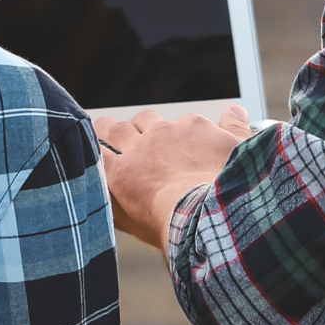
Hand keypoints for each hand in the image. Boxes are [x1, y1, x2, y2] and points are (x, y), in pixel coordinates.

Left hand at [96, 105, 253, 250]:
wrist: (208, 213)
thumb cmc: (230, 190)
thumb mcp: (242, 153)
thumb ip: (236, 130)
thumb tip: (237, 111)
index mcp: (194, 128)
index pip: (181, 124)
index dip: (176, 134)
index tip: (174, 143)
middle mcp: (164, 133)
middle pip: (145, 120)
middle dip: (138, 124)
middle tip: (132, 130)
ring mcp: (139, 150)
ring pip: (116, 129)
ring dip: (107, 128)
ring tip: (100, 128)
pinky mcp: (120, 172)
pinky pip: (98, 155)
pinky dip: (89, 152)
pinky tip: (82, 152)